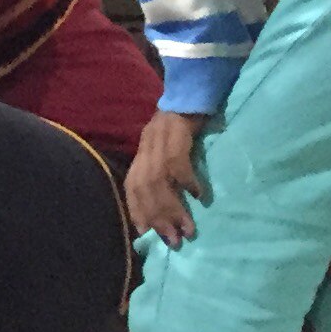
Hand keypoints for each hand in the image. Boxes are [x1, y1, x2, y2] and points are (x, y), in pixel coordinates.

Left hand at [124, 109, 208, 246]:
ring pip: (158, 182)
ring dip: (172, 208)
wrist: (191, 91)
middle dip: (157, 218)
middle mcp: (146, 148)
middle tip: (173, 240)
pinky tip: (199, 195)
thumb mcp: (167, 147)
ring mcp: (159, 141)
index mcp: (142, 153)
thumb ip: (164, 170)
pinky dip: (186, 182)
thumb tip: (173, 200)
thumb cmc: (182, 123)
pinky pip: (178, 163)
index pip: (132, 187)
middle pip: (143, 189)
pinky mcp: (177, 134)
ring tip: (186, 228)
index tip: (144, 233)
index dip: (136, 210)